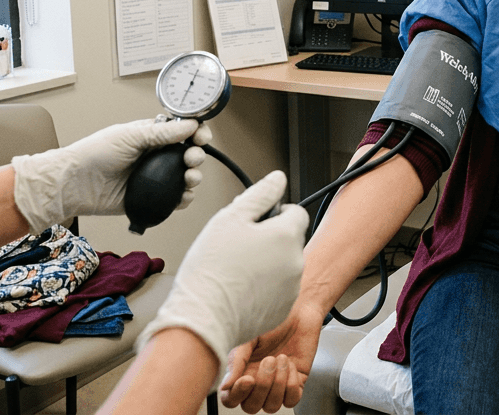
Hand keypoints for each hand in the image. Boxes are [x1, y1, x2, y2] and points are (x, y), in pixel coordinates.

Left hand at [11, 116, 209, 232]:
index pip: (182, 132)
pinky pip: (174, 200)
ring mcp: (154, 179)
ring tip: (190, 179)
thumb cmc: (94, 154)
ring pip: (185, 178)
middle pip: (188, 154)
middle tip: (192, 159)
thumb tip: (190, 124)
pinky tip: (183, 196)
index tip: (202, 137)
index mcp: (151, 136)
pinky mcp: (150, 199)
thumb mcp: (130, 136)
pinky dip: (184, 199)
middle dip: (197, 156)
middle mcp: (155, 156)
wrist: (74, 184)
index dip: (196, 133)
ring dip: (194, 177)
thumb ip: (162, 132)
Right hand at [138, 171, 307, 363]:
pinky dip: (265, 286)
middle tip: (238, 245)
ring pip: (284, 264)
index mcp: (286, 236)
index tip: (256, 221)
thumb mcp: (230, 218)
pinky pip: (278, 289)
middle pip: (289, 239)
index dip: (275, 212)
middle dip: (269, 238)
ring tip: (236, 269)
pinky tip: (240, 288)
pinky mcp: (282, 310)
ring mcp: (291, 289)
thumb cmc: (211, 270)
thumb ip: (260, 194)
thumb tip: (278, 179)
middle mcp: (296, 262)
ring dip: (268, 262)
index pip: (296, 212)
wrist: (202, 319)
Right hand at [219, 301, 324, 412]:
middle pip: (251, 407)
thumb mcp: (248, 338)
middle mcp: (257, 383)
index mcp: (241, 373)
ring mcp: (277, 385)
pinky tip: (291, 364)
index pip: (231, 400)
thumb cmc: (271, 321)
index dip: (237, 395)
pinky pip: (291, 399)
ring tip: (282, 358)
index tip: (247, 378)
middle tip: (269, 360)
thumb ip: (236, 362)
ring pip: (271, 406)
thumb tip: (225, 387)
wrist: (297, 312)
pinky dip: (291, 384)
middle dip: (262, 386)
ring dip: (278, 384)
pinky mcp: (296, 383)